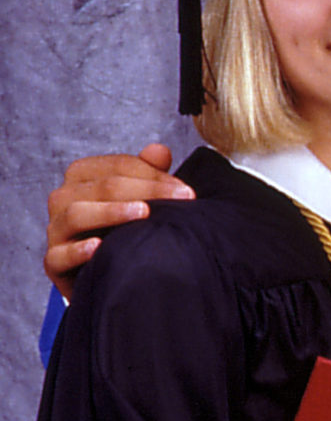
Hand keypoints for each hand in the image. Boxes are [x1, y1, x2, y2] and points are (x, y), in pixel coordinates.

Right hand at [46, 143, 191, 296]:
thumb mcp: (139, 197)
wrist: (107, 269)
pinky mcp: (54, 262)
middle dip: (147, 190)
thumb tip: (160, 151)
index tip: (186, 190)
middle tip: (183, 199)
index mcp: (82, 176)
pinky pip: (59, 255)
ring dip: (111, 212)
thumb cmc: (123, 226)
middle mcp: (64, 199)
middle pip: (102, 187)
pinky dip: (78, 250)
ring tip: (144, 213)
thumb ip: (148, 172)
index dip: (153, 175)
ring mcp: (56, 230)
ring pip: (77, 214)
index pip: (118, 166)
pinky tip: (98, 247)